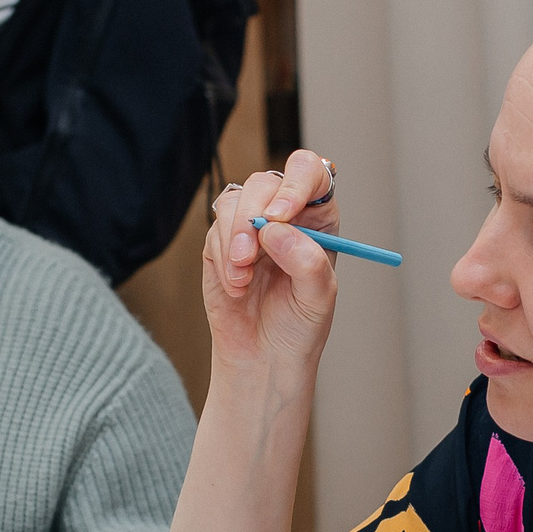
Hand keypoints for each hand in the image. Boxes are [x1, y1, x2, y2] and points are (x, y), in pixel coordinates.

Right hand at [203, 148, 340, 380]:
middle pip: (265, 183)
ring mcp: (251, 225)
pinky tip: (237, 286)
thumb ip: (306, 262)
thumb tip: (275, 229)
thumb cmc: (299, 326)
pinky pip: (214, 229)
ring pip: (235, 202)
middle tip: (250, 255)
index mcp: (318, 218)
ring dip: (234, 239)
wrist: (264, 356)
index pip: (310, 174)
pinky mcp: (221, 241)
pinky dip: (222, 257)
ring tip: (243, 279)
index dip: (295, 184)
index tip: (280, 215)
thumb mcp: (318, 298)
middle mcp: (285, 214)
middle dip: (253, 217)